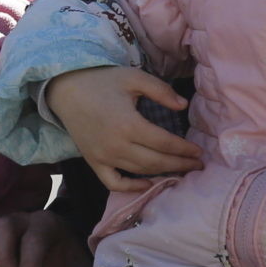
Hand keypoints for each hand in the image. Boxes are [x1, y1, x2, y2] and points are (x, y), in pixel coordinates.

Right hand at [43, 67, 203, 192]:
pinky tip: (147, 184)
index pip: (164, 143)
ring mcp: (103, 157)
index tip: (199, 152)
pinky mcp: (94, 162)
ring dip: (162, 174)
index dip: (184, 150)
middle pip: (156, 162)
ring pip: (139, 172)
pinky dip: (131, 188)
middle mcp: (116, 145)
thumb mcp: (134, 78)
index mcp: (128, 124)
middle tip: (197, 165)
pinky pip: (114, 183)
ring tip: (180, 171)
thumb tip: (183, 106)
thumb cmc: (102, 81)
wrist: (66, 90)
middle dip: (180, 165)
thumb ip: (161, 91)